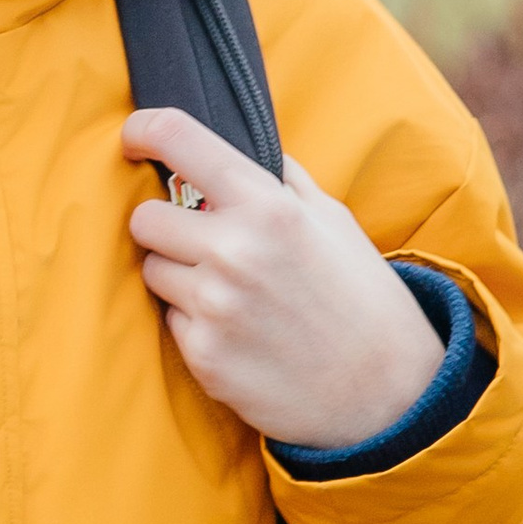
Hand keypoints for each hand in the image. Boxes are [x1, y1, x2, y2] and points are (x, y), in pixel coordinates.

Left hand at [122, 109, 444, 452]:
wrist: (387, 392)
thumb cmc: (363, 299)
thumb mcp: (334, 221)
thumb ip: (283, 179)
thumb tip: (240, 143)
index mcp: (268, 206)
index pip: (179, 139)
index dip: (143, 131)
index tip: (135, 139)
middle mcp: (234, 250)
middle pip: (145, 217)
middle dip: (165, 226)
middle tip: (201, 243)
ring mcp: (214, 306)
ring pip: (152, 270)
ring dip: (178, 276)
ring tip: (233, 295)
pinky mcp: (203, 356)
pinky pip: (170, 322)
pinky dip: (194, 324)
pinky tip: (241, 334)